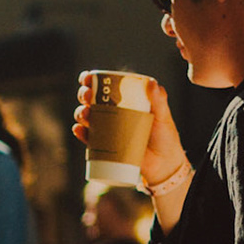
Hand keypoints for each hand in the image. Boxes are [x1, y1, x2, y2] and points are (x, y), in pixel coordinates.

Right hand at [73, 76, 186, 191]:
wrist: (164, 165)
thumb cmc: (165, 137)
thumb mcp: (162, 116)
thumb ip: (159, 100)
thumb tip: (152, 83)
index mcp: (124, 100)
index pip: (105, 86)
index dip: (91, 80)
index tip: (87, 78)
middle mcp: (112, 113)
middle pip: (91, 100)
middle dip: (84, 95)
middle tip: (87, 96)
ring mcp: (107, 130)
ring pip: (86, 117)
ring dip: (80, 113)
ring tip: (85, 115)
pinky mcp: (104, 147)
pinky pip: (88, 138)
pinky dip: (80, 133)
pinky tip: (79, 129)